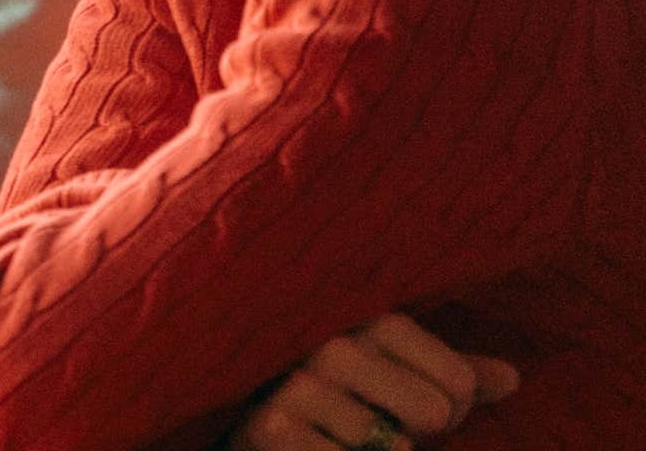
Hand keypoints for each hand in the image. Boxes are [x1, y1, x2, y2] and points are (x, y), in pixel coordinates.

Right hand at [233, 313, 518, 449]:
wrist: (242, 419)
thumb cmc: (331, 395)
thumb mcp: (390, 372)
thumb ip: (449, 373)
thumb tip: (513, 378)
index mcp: (362, 319)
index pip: (459, 382)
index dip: (457, 409)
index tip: (430, 411)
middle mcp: (329, 344)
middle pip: (435, 411)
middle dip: (425, 435)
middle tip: (392, 429)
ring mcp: (297, 386)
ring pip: (395, 448)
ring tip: (347, 438)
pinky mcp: (273, 428)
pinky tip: (321, 447)